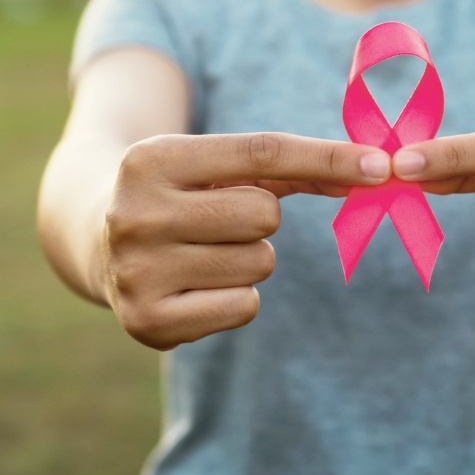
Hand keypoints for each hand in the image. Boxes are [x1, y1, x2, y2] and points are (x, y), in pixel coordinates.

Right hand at [104, 132, 390, 349]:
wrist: (94, 236)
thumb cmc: (183, 194)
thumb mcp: (218, 166)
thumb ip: (293, 166)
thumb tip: (376, 172)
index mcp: (152, 158)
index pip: (262, 153)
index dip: (328, 159)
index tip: (381, 168)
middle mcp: (136, 213)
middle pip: (264, 216)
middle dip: (259, 221)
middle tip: (218, 223)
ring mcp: (136, 270)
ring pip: (259, 264)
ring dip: (248, 260)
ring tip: (203, 253)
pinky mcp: (146, 321)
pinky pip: (245, 307)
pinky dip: (236, 298)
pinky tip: (197, 286)